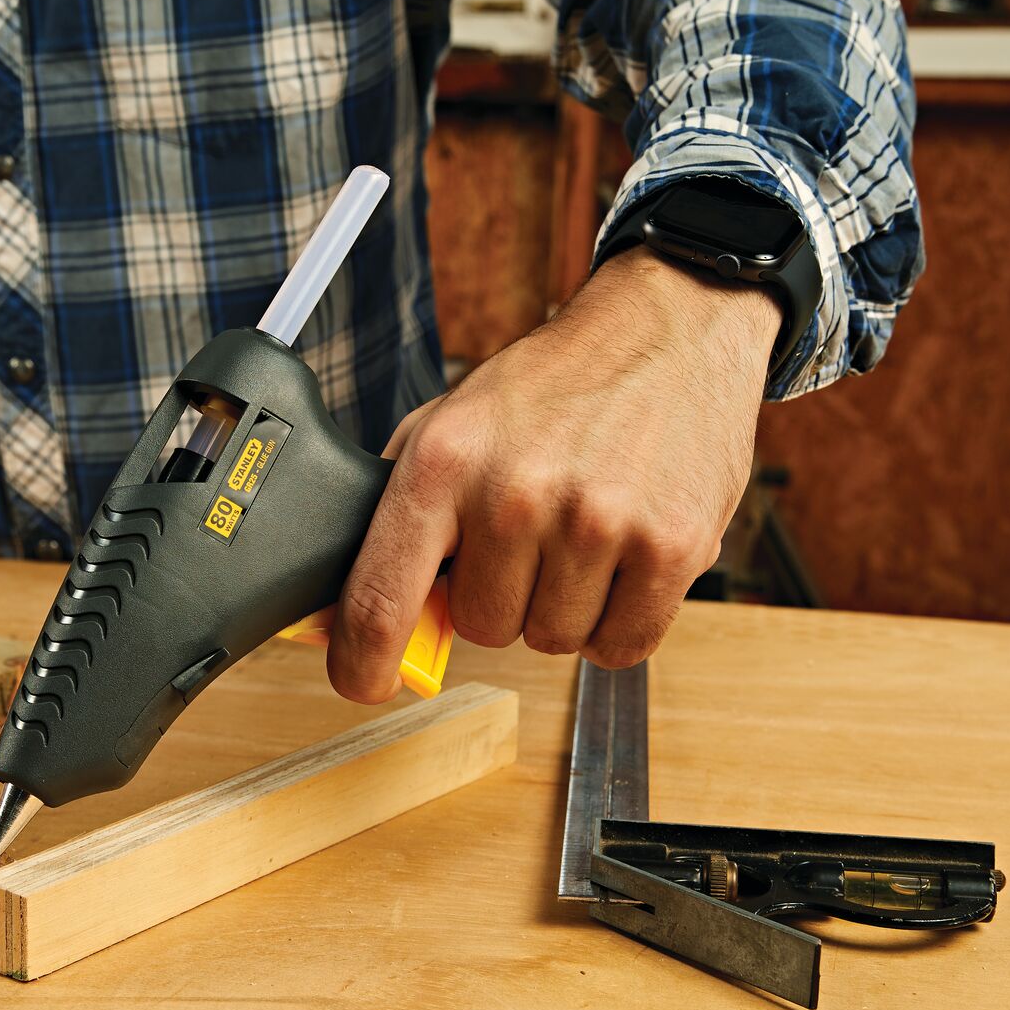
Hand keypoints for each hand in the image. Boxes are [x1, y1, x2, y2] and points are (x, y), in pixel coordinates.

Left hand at [329, 248, 780, 701]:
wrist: (669, 329)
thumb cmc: (553, 387)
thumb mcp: (451, 425)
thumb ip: (399, 518)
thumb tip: (338, 618)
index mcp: (444, 461)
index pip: (381, 598)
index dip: (363, 661)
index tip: (363, 680)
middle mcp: (515, 493)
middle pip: (482, 627)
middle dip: (501, 595)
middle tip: (529, 536)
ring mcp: (598, 522)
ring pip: (552, 639)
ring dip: (563, 605)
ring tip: (581, 534)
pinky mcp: (672, 547)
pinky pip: (620, 645)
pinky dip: (618, 620)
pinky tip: (621, 559)